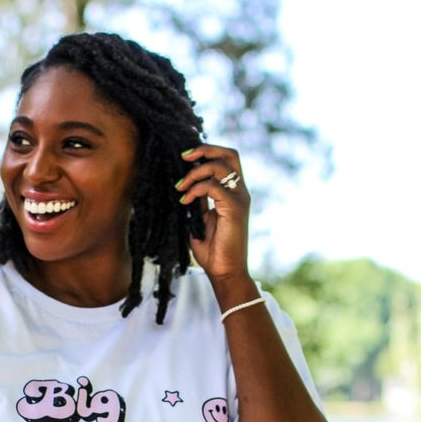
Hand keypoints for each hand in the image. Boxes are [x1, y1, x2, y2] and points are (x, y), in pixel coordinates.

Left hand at [176, 144, 250, 280]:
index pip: (225, 160)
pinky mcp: (235, 209)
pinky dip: (196, 189)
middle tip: (183, 157)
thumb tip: (186, 185)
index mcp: (233, 192)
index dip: (206, 153)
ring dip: (196, 172)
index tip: (184, 159)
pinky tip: (185, 199)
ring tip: (180, 187)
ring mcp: (239, 199)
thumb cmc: (212, 249)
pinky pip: (214, 187)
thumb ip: (198, 200)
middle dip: (205, 149)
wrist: (223, 271)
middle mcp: (240, 192)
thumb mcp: (200, 219)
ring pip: (220, 166)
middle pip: (229, 154)